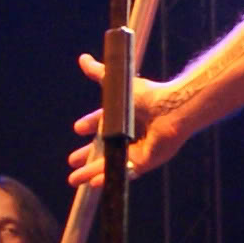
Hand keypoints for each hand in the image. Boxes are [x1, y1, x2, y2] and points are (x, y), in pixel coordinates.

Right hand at [68, 58, 188, 187]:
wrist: (172, 109)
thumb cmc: (149, 96)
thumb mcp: (118, 84)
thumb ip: (99, 73)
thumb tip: (82, 58)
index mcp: (124, 116)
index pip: (103, 122)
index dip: (89, 125)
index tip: (77, 128)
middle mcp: (130, 133)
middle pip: (103, 147)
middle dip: (86, 155)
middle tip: (71, 161)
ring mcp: (138, 148)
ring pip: (109, 163)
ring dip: (91, 172)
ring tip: (74, 180)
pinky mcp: (145, 161)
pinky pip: (124, 171)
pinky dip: (108, 177)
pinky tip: (95, 184)